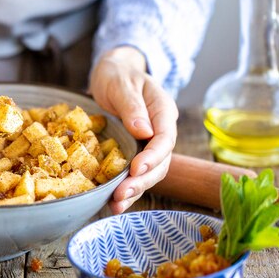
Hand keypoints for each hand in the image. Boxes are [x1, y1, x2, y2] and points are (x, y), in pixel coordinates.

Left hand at [89, 46, 177, 213]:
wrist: (113, 72)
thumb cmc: (117, 75)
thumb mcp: (121, 84)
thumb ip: (132, 106)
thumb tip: (144, 131)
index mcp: (163, 111)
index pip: (165, 139)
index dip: (153, 157)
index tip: (136, 169)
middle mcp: (160, 131)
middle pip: (160, 162)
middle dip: (142, 181)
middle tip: (121, 194)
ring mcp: (148, 144)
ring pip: (150, 173)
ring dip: (135, 191)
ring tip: (116, 204)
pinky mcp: (135, 152)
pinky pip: (135, 174)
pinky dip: (127, 189)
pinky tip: (114, 203)